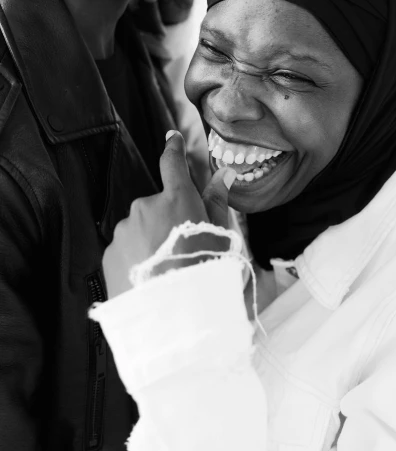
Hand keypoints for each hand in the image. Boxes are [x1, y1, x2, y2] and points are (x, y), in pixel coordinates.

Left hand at [102, 131, 235, 298]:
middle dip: (167, 221)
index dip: (174, 148)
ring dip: (150, 242)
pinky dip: (136, 259)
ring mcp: (124, 230)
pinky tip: (149, 281)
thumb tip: (224, 174)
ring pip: (139, 228)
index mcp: (177, 199)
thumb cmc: (206, 275)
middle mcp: (146, 207)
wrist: (174, 320)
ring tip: (165, 273)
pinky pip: (125, 249)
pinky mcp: (110, 253)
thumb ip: (217, 203)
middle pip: (158, 206)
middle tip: (182, 251)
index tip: (172, 137)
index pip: (173, 164)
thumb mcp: (221, 238)